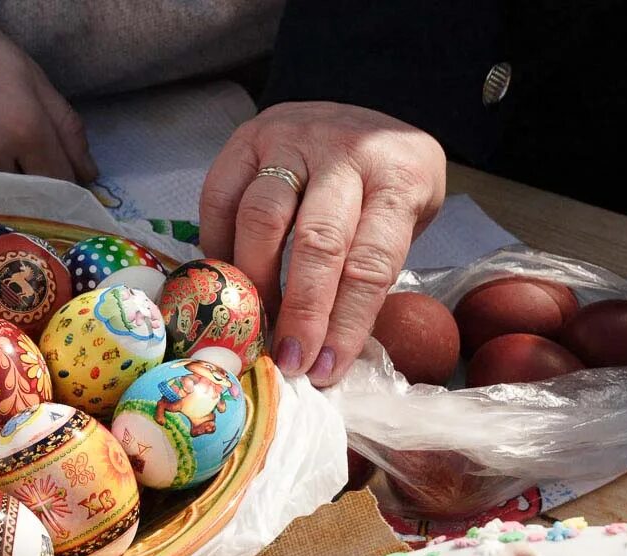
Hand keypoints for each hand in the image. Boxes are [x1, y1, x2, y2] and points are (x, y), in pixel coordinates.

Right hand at [200, 102, 445, 385]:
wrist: (366, 117)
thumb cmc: (387, 184)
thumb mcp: (407, 220)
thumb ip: (371, 271)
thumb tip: (327, 349)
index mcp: (398, 179)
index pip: (370, 263)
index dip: (345, 323)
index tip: (325, 368)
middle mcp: (344, 152)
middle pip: (317, 242)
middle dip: (299, 310)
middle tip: (287, 359)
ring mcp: (292, 139)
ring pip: (261, 217)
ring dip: (253, 281)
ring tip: (253, 323)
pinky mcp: (248, 138)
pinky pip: (220, 196)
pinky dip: (218, 244)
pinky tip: (227, 277)